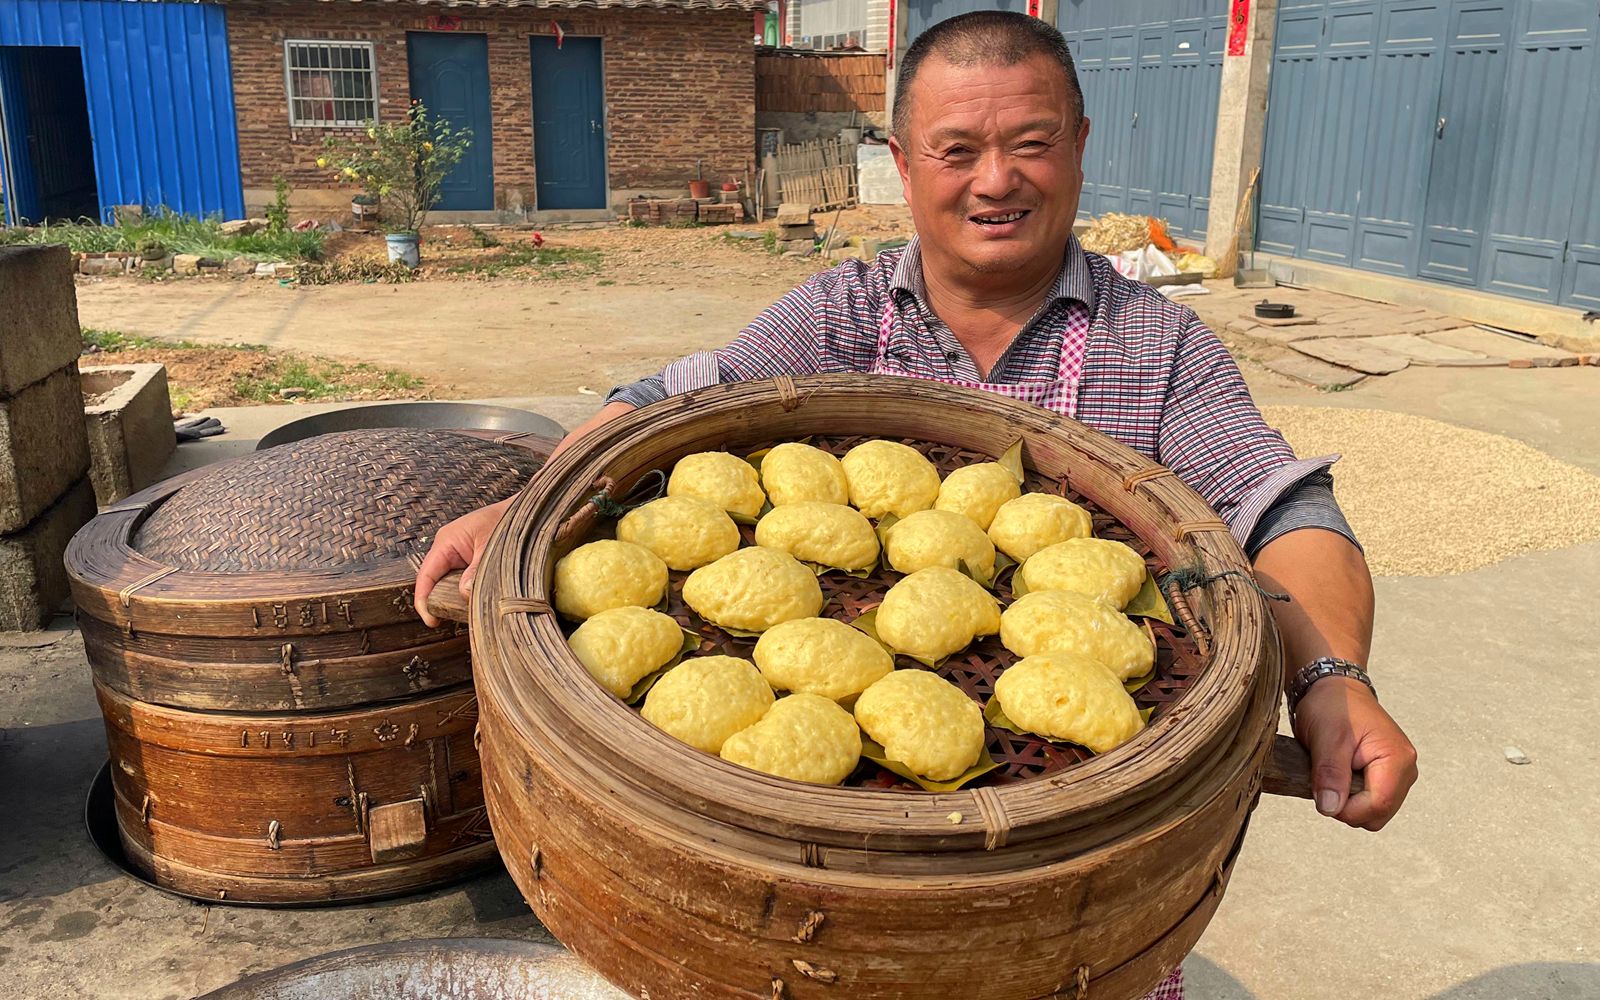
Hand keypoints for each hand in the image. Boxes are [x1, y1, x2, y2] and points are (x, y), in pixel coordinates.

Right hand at [412, 401, 635, 625]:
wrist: (525, 510)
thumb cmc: (508, 521)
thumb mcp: (493, 546)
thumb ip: (478, 570)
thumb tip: (465, 592)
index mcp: (446, 542)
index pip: (426, 576)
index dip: (424, 601)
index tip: (432, 620)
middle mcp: (447, 548)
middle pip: (434, 583)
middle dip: (440, 603)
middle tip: (455, 620)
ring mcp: (457, 554)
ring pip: (447, 584)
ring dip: (455, 599)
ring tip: (468, 614)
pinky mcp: (468, 559)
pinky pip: (460, 580)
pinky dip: (466, 592)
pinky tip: (477, 602)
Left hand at [1292, 677, 1417, 830]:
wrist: (1335, 689)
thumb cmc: (1333, 706)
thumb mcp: (1326, 737)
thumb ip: (1329, 774)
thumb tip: (1331, 808)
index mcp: (1397, 760)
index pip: (1377, 806)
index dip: (1346, 810)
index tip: (1323, 795)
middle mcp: (1406, 771)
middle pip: (1377, 815)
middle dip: (1348, 807)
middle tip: (1327, 779)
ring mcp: (1399, 776)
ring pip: (1373, 813)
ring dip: (1348, 802)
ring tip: (1334, 773)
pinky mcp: (1388, 778)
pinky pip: (1370, 803)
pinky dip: (1352, 797)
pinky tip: (1341, 775)